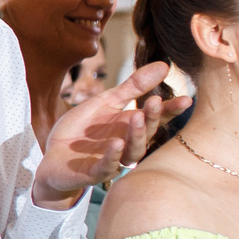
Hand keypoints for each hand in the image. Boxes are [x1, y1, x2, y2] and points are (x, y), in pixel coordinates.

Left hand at [35, 61, 186, 206]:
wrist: (52, 156)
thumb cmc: (82, 130)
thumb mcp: (106, 102)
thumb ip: (133, 87)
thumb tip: (164, 65)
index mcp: (131, 125)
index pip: (156, 117)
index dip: (170, 109)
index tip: (186, 99)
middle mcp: (127, 144)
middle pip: (147, 132)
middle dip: (152, 117)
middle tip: (154, 102)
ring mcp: (113, 160)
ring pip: (132, 151)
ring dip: (137, 135)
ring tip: (138, 116)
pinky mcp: (94, 173)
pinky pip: (107, 166)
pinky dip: (112, 155)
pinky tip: (116, 143)